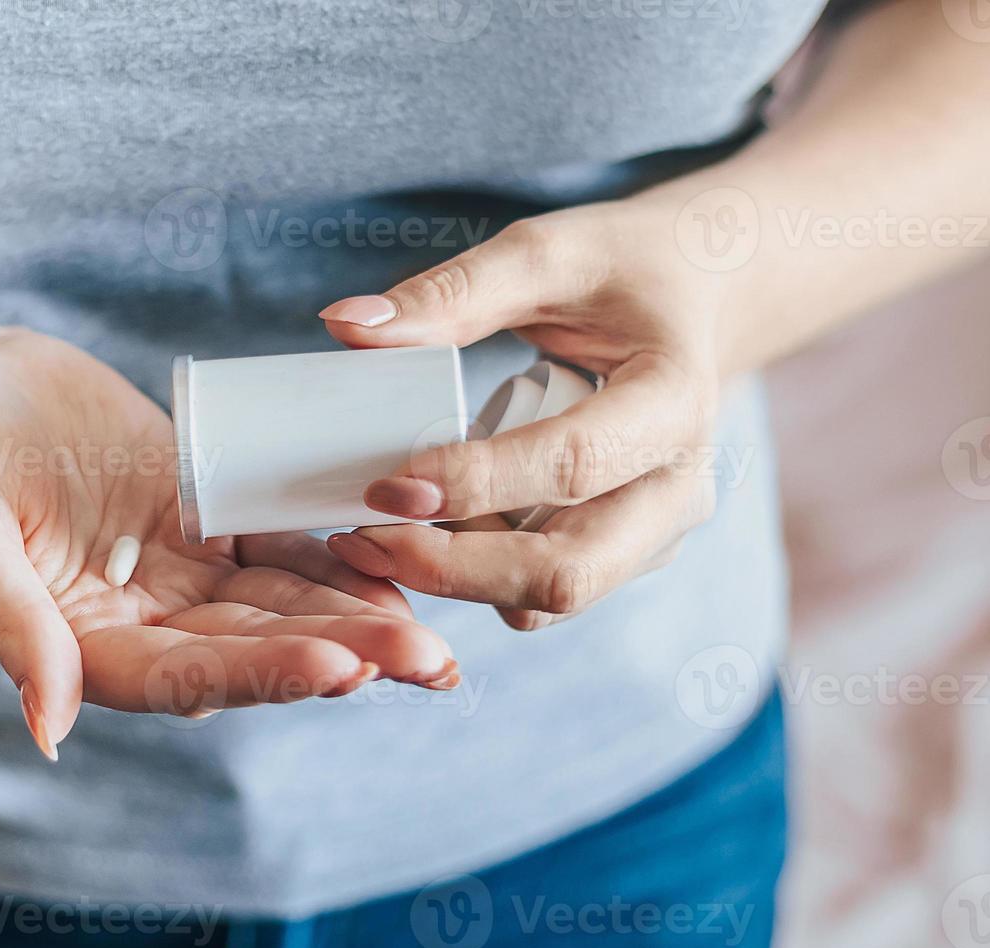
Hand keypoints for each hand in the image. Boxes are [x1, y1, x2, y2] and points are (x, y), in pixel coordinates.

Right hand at [0, 327, 455, 758]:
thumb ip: (9, 626)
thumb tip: (49, 730)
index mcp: (82, 648)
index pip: (183, 677)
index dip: (261, 674)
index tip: (338, 666)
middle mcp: (143, 623)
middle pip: (252, 650)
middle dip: (339, 654)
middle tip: (426, 660)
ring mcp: (180, 574)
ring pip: (280, 605)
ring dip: (356, 617)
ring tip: (434, 632)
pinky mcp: (208, 518)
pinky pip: (280, 542)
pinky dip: (335, 554)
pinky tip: (399, 559)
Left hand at [319, 201, 723, 630]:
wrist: (697, 298)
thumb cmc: (624, 269)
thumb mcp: (547, 253)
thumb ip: (452, 293)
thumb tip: (345, 323)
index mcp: (675, 400)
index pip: (573, 464)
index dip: (476, 484)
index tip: (386, 485)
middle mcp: (679, 486)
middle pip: (567, 572)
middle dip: (454, 568)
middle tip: (361, 536)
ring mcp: (657, 532)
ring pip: (549, 598)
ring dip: (455, 580)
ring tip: (372, 534)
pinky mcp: (624, 554)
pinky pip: (541, 593)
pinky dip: (475, 580)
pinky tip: (420, 534)